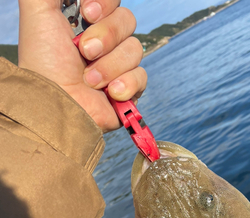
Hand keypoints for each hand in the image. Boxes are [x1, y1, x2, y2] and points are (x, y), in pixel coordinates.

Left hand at [18, 0, 146, 131]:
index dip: (106, 1)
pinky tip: (109, 93)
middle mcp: (105, 40)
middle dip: (106, 36)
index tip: (87, 11)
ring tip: (89, 79)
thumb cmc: (43, 61)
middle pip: (128, 20)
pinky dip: (125, 84)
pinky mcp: (129, 90)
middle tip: (84, 51)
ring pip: (135, 49)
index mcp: (87, 20)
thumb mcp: (38, 10)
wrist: (54, 105)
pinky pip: (142, 76)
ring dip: (109, 66)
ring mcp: (118, 66)